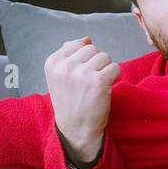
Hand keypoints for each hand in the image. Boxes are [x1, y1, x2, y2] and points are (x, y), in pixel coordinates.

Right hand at [45, 36, 120, 161]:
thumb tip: (86, 39)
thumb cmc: (70, 101)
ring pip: (105, 57)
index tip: (79, 77)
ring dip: (106, 70)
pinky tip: (106, 89)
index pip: (78, 44)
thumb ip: (69, 55)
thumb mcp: (60, 76)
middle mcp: (65, 66)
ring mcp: (81, 74)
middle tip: (90, 82)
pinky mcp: (98, 82)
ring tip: (97, 86)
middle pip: (93, 49)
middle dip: (96, 63)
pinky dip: (114, 78)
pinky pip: (115, 68)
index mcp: (52, 62)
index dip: (84, 59)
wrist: (76, 129)